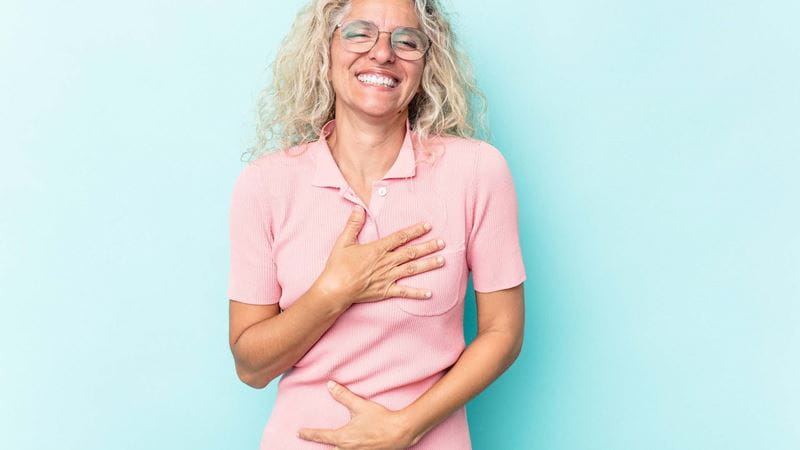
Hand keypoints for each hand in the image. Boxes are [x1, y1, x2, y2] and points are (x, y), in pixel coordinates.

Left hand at [297, 380, 416, 448]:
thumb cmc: (380, 419)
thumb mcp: (360, 406)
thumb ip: (343, 396)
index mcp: (343, 438)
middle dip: (324, 444)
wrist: (400, 432)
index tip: (299, 432)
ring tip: (335, 443)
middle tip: (316, 438)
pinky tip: (352, 446)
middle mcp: (347, 449)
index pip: (320, 436)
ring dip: (336, 448)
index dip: (308, 433)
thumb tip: (330, 385)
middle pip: (330, 449)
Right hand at [312, 206, 447, 309]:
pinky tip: (430, 294)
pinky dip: (417, 293)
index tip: (428, 226)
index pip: (400, 237)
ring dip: (428, 265)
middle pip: (411, 252)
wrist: (335, 289)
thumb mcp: (343, 241)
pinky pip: (404, 292)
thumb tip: (358, 207)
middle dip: (428, 246)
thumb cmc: (337, 266)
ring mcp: (387, 277)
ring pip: (412, 269)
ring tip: (442, 261)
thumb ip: (353, 224)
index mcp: (378, 249)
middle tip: (443, 243)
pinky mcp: (385, 291)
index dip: (415, 231)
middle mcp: (386, 262)